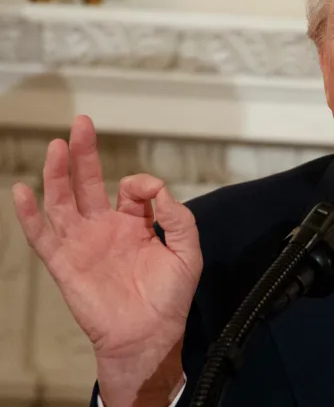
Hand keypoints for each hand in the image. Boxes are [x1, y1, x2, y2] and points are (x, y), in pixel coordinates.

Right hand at [12, 115, 201, 405]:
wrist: (149, 334)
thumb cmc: (170, 296)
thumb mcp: (187, 251)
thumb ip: (178, 216)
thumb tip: (157, 188)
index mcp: (135, 224)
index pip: (132, 189)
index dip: (142, 183)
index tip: (151, 193)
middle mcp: (106, 228)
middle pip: (89, 183)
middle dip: (84, 153)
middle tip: (81, 123)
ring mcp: (83, 243)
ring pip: (63, 201)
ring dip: (57, 174)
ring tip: (57, 146)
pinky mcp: (64, 263)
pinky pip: (42, 236)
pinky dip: (29, 215)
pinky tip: (22, 191)